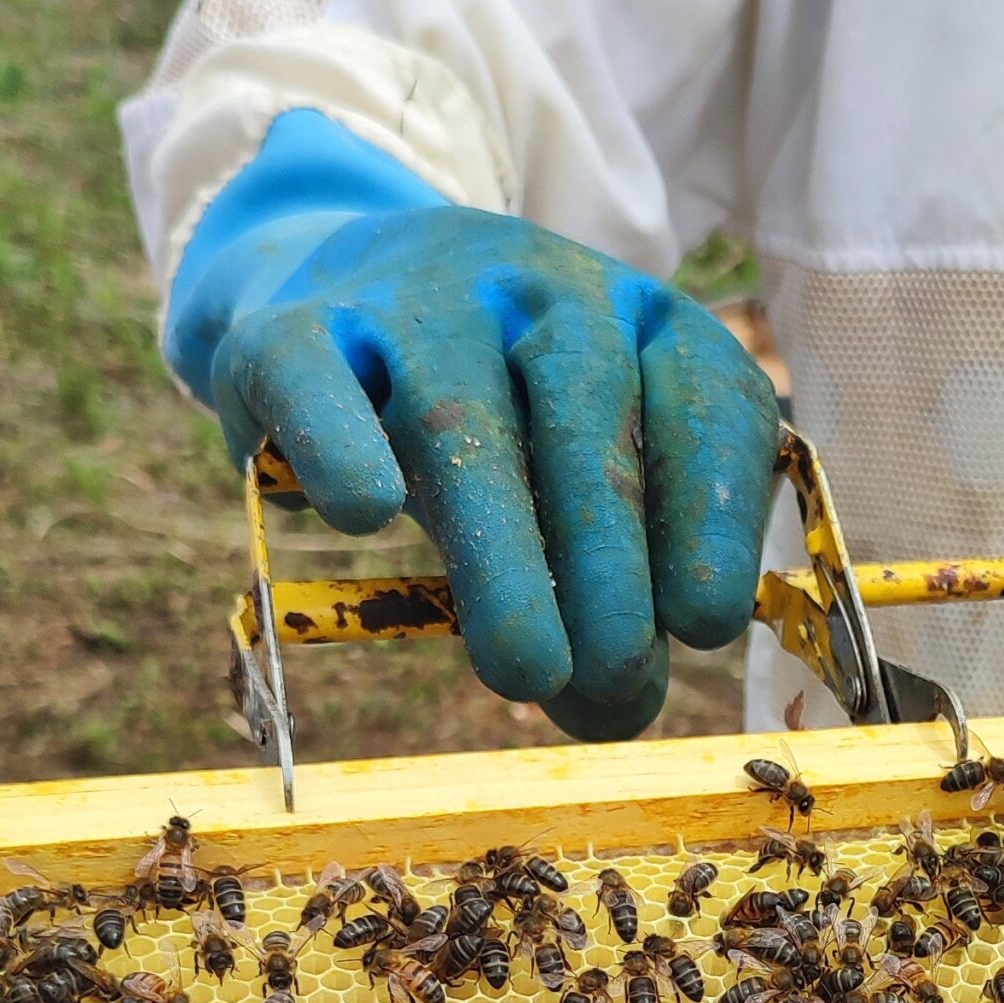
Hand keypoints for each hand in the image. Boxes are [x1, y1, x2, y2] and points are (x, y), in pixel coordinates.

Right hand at [205, 205, 780, 737]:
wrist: (335, 294)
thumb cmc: (496, 428)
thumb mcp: (574, 497)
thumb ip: (611, 600)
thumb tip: (614, 711)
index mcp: (643, 323)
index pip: (704, 401)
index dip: (711, 515)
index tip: (706, 621)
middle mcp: (542, 290)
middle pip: (587, 416)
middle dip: (608, 557)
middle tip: (612, 672)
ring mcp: (416, 300)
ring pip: (461, 417)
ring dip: (501, 550)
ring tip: (525, 667)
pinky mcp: (291, 328)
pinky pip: (315, 378)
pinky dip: (340, 445)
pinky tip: (365, 516)